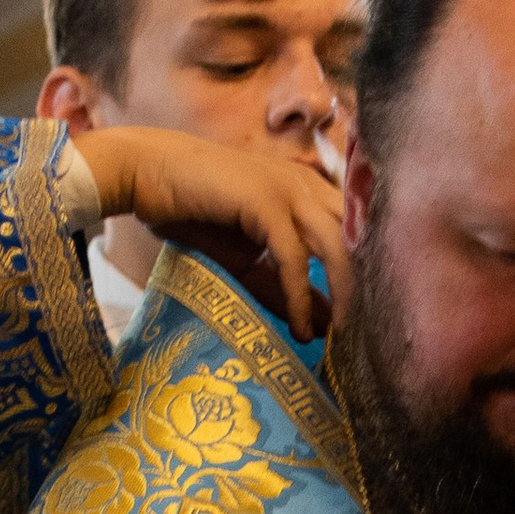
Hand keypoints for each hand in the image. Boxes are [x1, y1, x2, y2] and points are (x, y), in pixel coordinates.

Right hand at [68, 129, 349, 343]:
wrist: (145, 173)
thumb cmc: (192, 211)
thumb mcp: (246, 260)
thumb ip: (283, 287)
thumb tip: (322, 325)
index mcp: (308, 191)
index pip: (357, 235)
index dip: (368, 277)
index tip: (368, 322)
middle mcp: (307, 186)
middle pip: (359, 241)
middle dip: (369, 289)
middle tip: (369, 338)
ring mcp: (289, 189)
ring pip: (338, 246)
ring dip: (347, 295)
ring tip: (345, 340)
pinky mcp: (265, 201)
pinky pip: (293, 257)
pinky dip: (299, 296)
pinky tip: (300, 328)